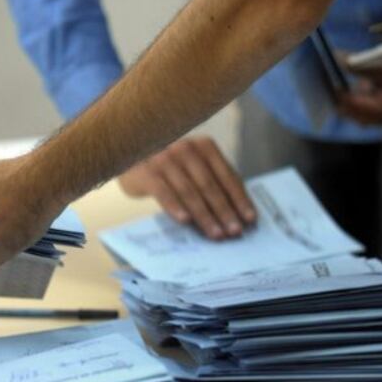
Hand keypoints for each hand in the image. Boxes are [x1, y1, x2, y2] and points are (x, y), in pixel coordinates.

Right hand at [118, 137, 255, 239]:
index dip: (240, 198)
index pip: (227, 175)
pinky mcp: (147, 172)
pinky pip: (163, 192)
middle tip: (235, 232)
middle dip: (224, 210)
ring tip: (216, 234)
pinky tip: (185, 221)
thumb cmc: (171, 168)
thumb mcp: (194, 169)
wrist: (130, 158)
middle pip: (210, 185)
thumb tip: (238, 215)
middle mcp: (186, 148)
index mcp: (205, 146)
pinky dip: (175, 206)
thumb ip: (214, 184)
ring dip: (204, 215)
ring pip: (189, 191)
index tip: (250, 219)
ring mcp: (165, 158)